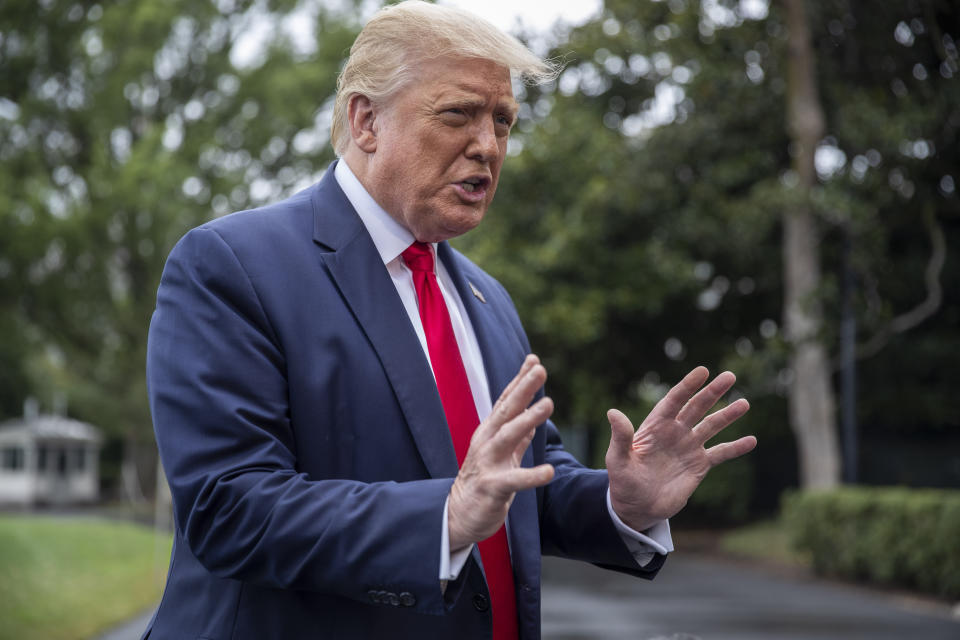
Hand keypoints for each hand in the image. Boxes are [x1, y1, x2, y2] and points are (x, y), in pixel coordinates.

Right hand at [447, 355, 555, 549]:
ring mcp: (488, 463)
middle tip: (540, 370)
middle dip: (523, 388)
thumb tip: (534, 416)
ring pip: (508, 436)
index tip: (534, 360)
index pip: (506, 401)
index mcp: (490, 432)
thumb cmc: (483, 481)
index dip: (520, 380)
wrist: (457, 515)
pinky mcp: (492, 487)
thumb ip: (518, 436)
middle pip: (506, 411)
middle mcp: (487, 442)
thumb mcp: (502, 454)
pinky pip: (514, 480)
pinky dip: (532, 476)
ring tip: (548, 404)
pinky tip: (549, 472)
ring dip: (528, 419)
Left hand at [605, 367, 755, 531]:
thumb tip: (612, 412)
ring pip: (712, 426)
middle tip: (729, 376)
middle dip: (712, 392)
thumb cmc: (623, 481)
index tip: (702, 371)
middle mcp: (675, 432)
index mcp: (656, 426)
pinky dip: (736, 447)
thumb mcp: (618, 459)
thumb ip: (620, 436)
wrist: (637, 506)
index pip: (674, 401)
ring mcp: (689, 447)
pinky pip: (721, 453)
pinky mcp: (699, 465)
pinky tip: (751, 441)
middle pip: (696, 407)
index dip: (687, 386)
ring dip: (728, 415)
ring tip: (744, 403)